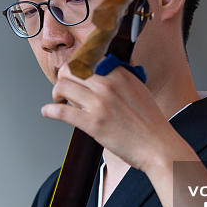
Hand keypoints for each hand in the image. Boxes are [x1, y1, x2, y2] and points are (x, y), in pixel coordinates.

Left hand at [41, 64, 195, 172]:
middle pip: (70, 69)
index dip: (75, 67)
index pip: (86, 59)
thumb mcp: (138, 88)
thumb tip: (103, 70)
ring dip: (56, 92)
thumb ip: (120, 76)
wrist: (158, 147)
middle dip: (62, 77)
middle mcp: (108, 84)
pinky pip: (62, 111)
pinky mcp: (93, 123)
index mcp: (119, 73)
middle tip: (63, 88)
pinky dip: (50, 110)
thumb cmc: (150, 122)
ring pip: (63, 85)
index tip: (73, 75)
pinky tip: (48, 111)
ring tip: (58, 100)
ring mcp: (100, 103)